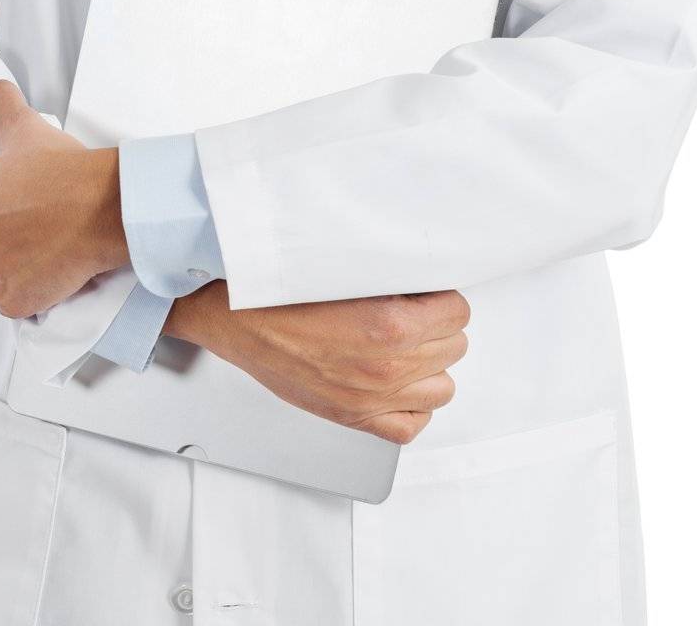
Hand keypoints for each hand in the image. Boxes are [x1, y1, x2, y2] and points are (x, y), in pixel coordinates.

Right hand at [164, 280, 469, 443]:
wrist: (238, 321)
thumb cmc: (283, 293)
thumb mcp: (346, 270)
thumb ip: (393, 279)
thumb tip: (427, 281)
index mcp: (389, 324)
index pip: (457, 312)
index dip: (444, 298)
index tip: (428, 294)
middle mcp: (388, 367)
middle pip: (454, 347)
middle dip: (438, 328)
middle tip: (413, 315)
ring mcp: (374, 399)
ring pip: (443, 387)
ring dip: (430, 366)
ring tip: (406, 347)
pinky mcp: (357, 419)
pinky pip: (413, 425)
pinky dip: (413, 406)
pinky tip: (398, 384)